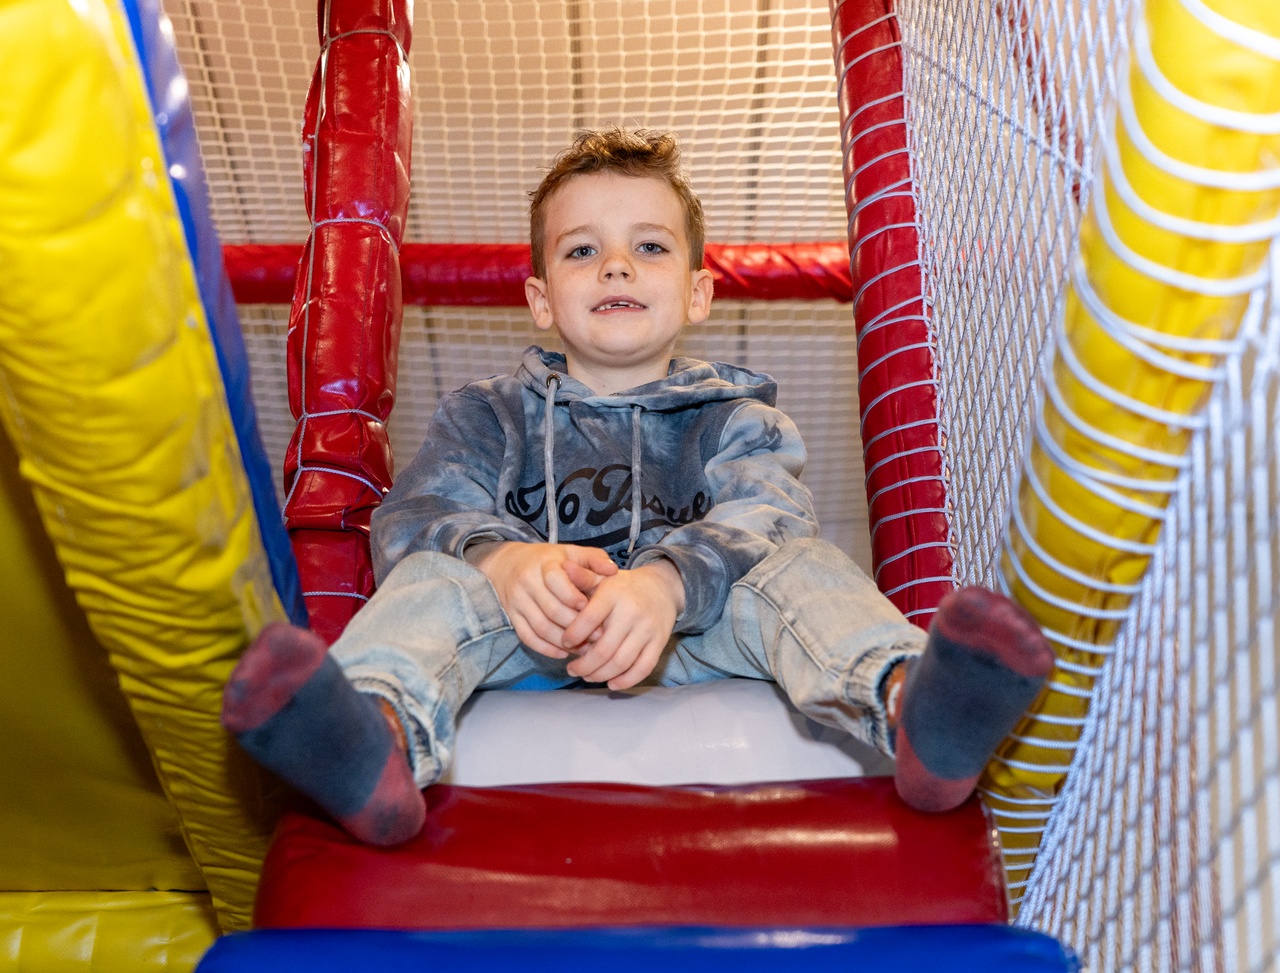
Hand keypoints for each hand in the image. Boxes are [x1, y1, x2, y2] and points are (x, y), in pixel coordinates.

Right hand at [470, 542, 617, 657]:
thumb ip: (594, 559)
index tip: (590, 609)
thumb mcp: (571, 553)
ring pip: (540, 627)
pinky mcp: (512, 617)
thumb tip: (613, 571)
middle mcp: (527, 582)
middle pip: (551, 609)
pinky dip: (546, 649)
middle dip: (576, 626)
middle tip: (597, 636)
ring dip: (564, 642)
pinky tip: (563, 653)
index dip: (574, 598)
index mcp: (544, 563)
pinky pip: (528, 637)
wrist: (509, 563)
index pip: (556, 582)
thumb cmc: (550, 560)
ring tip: (584, 648)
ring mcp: (517, 601)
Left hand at [560, 560, 684, 689]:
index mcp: (613, 594)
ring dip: (600, 675)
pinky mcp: (659, 643)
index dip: (572, 637)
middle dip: (583, 665)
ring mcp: (647, 630)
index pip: (588, 620)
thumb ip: (582, 578)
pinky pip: (643, 669)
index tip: (564, 643)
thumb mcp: (603, 577)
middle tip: (571, 669)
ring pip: (621, 663)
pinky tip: (611, 684)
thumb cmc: (623, 587)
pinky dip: (625, 681)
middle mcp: (631, 612)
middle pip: (603, 650)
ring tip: (586, 675)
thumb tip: (563, 569)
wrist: (662, 587)